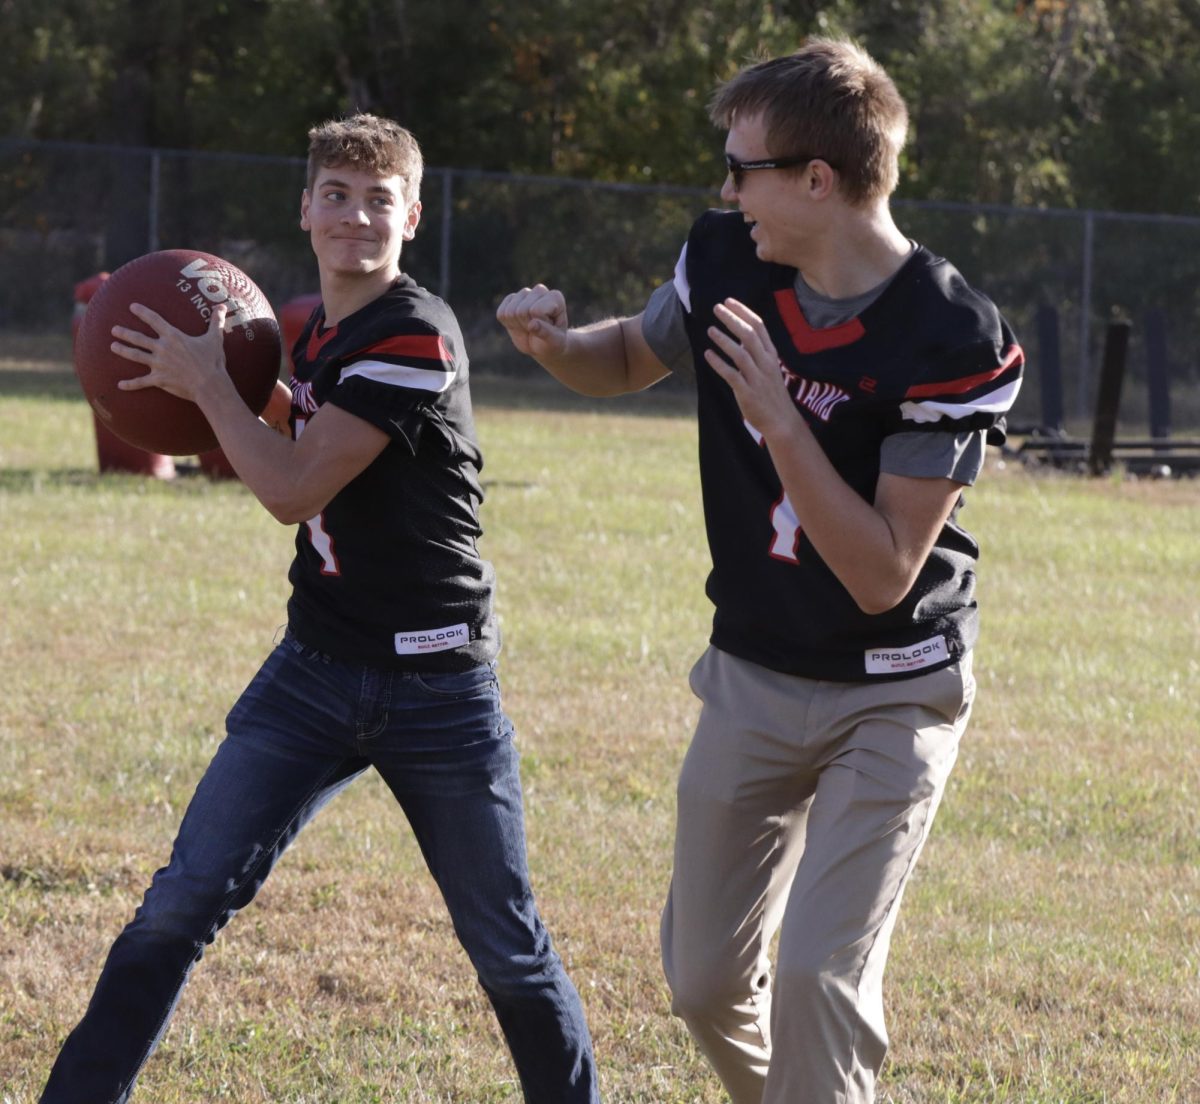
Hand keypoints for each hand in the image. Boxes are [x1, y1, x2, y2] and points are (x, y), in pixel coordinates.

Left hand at [113, 302, 228, 403]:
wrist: (209, 384)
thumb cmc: (213, 361)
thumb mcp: (215, 339)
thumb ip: (216, 321)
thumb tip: (223, 306)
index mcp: (173, 337)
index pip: (154, 320)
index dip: (142, 312)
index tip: (132, 307)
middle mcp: (162, 348)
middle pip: (138, 338)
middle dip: (125, 333)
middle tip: (114, 329)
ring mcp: (158, 364)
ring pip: (135, 356)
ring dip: (122, 351)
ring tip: (112, 346)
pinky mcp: (159, 379)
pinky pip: (141, 382)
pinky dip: (130, 384)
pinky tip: (120, 385)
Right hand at [496, 284, 570, 360]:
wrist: (543, 345)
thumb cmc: (552, 342)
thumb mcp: (553, 341)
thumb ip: (545, 332)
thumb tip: (532, 324)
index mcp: (555, 297)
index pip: (535, 310)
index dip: (538, 325)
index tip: (547, 330)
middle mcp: (540, 291)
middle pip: (521, 311)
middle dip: (526, 326)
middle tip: (536, 330)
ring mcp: (524, 294)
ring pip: (510, 311)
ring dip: (517, 325)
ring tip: (529, 328)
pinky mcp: (511, 299)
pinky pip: (501, 313)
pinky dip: (508, 324)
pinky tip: (519, 324)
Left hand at [705, 298, 799, 439]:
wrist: (782, 421)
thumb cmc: (772, 394)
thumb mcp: (769, 369)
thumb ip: (757, 354)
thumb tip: (740, 338)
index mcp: (771, 356)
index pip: (759, 327)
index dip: (743, 312)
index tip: (729, 301)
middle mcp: (765, 364)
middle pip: (749, 335)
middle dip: (732, 319)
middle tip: (716, 308)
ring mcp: (757, 378)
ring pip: (740, 354)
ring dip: (724, 340)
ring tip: (710, 330)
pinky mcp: (748, 393)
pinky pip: (732, 375)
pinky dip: (719, 364)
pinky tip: (707, 354)